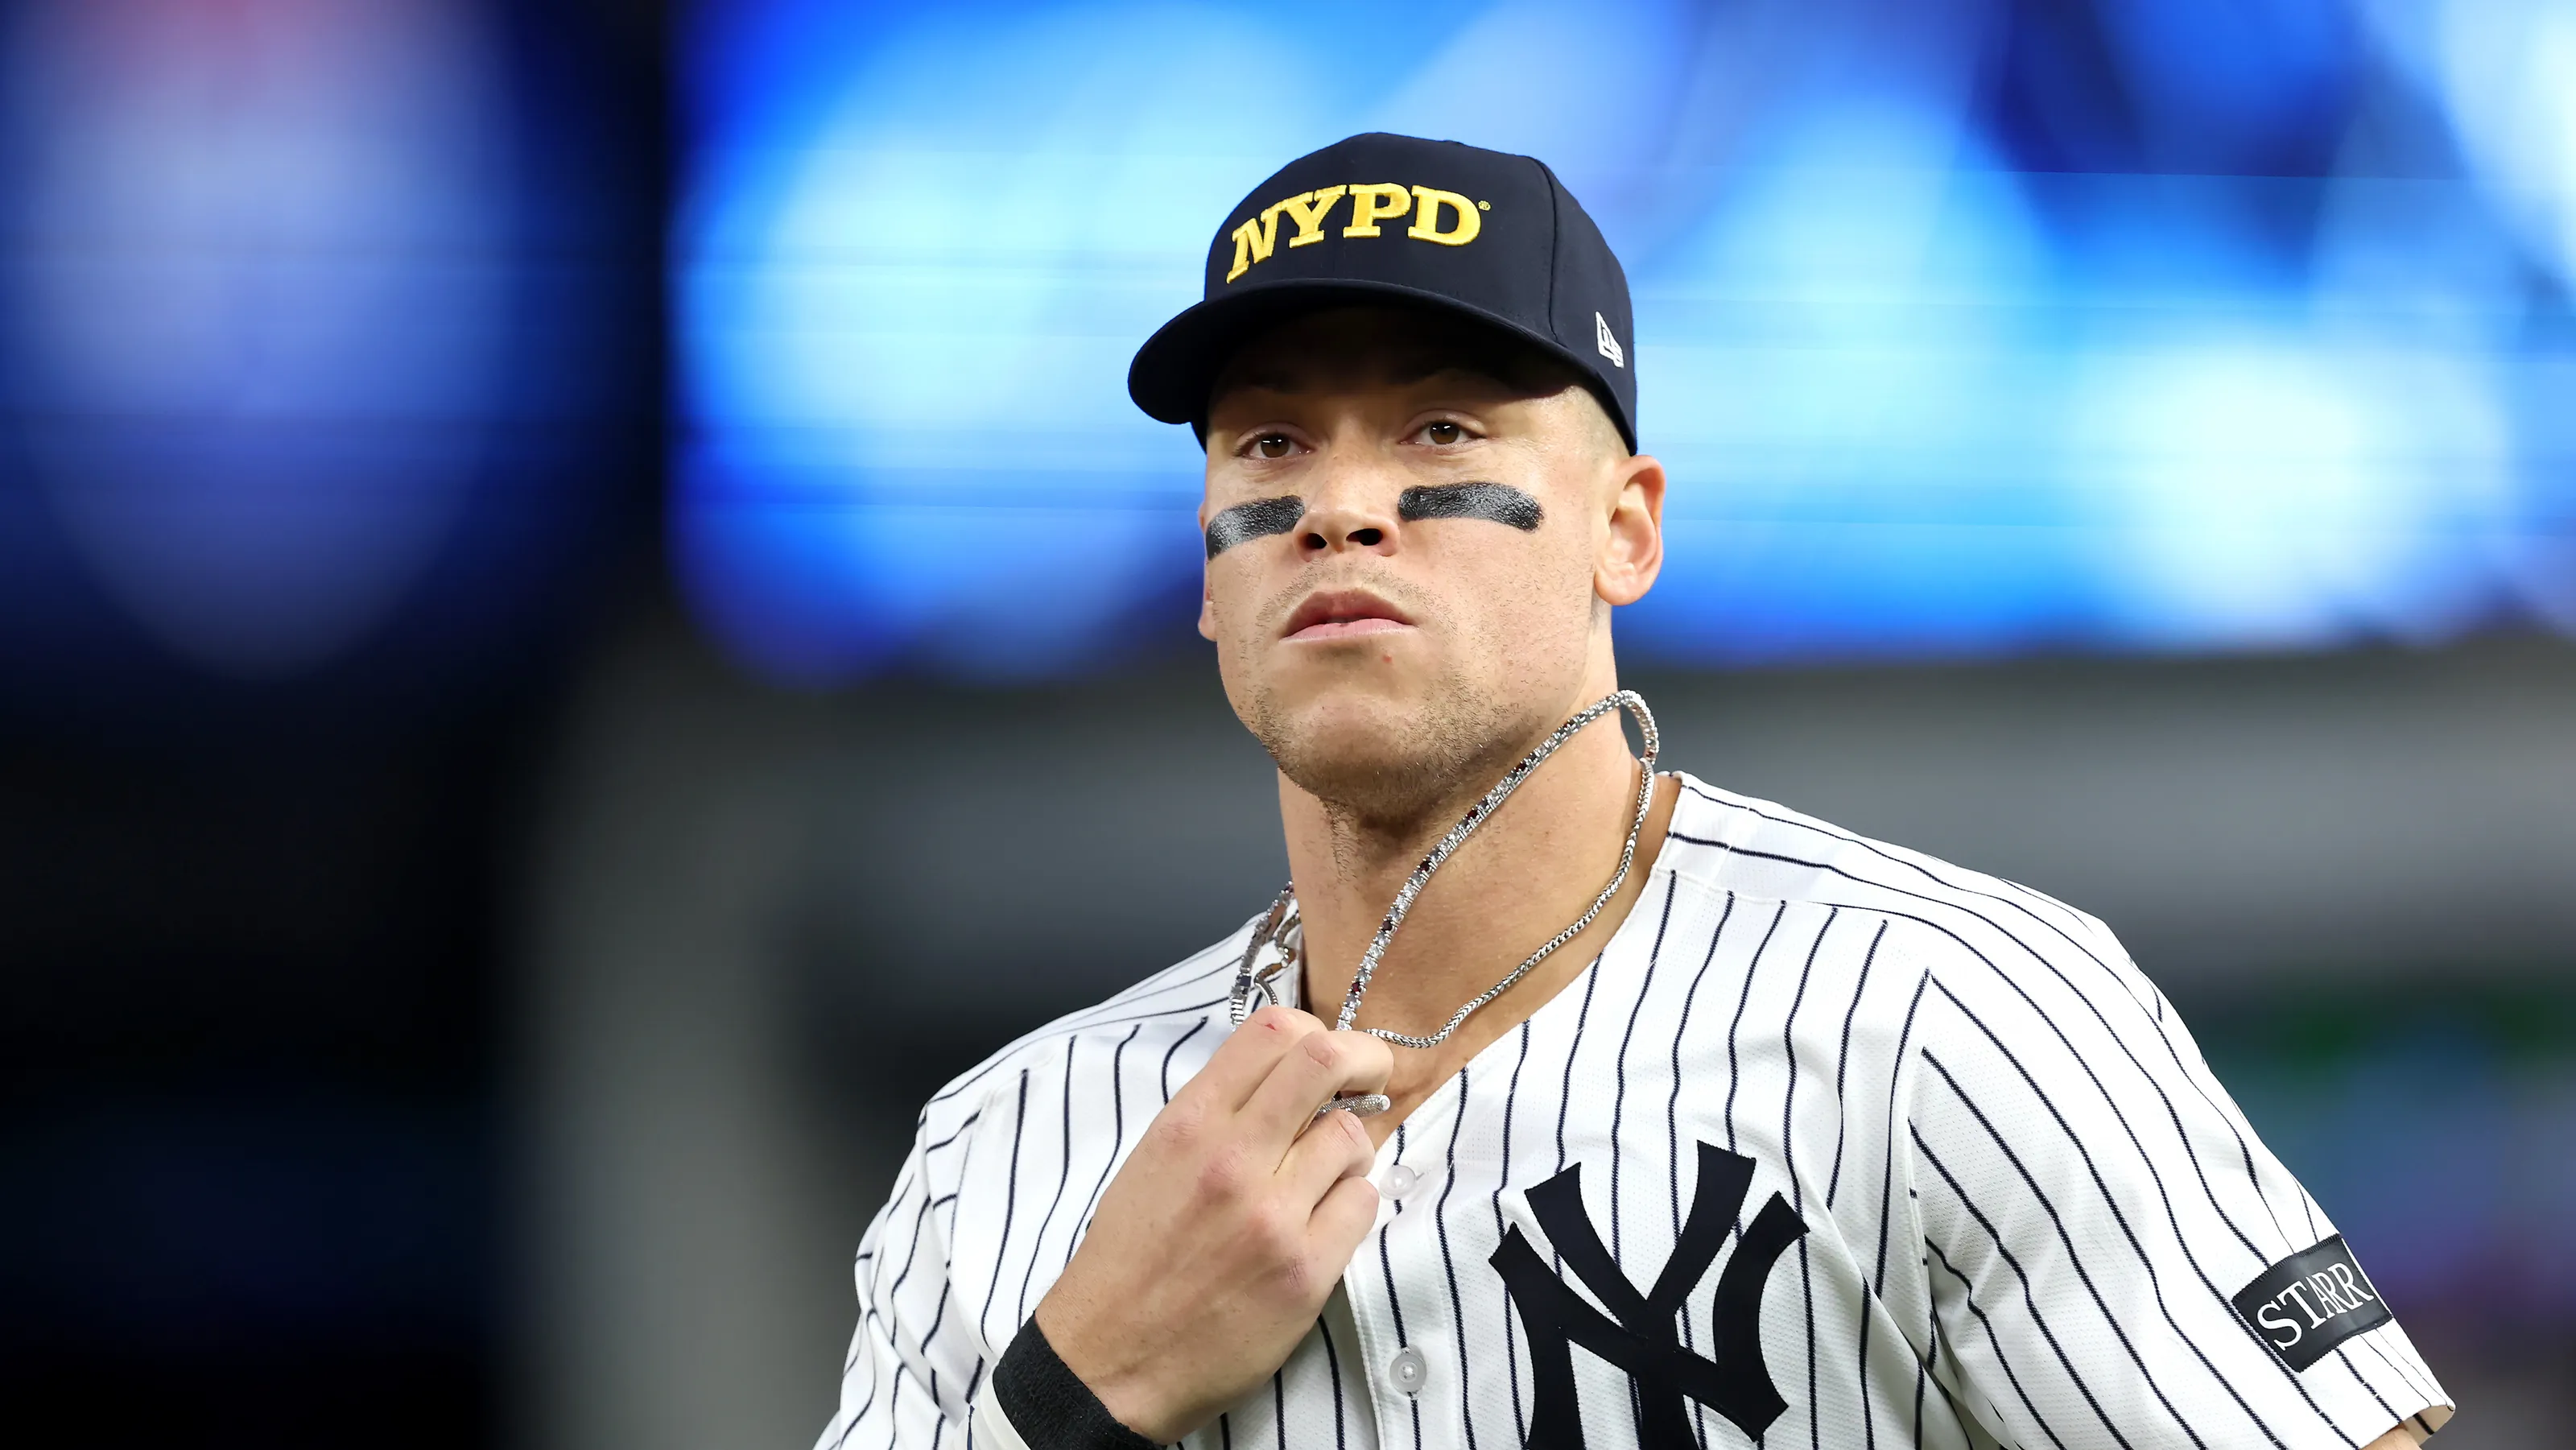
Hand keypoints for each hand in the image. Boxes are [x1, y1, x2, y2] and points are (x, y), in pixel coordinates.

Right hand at [1031, 1006, 1392, 1441]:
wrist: (1110, 1359)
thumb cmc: (1132, 1260)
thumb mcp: (1155, 1161)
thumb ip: (1219, 1114)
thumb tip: (1290, 1076)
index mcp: (1188, 1124)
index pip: (1273, 1031)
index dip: (1318, 1032)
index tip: (1329, 1056)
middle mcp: (1231, 1160)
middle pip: (1326, 1061)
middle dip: (1363, 1061)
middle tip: (1369, 1082)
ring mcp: (1272, 1216)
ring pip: (1354, 1138)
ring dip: (1348, 1151)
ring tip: (1322, 1177)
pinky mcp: (1305, 1271)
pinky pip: (1361, 1205)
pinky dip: (1349, 1206)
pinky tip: (1320, 1224)